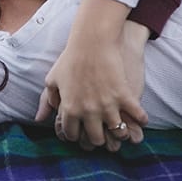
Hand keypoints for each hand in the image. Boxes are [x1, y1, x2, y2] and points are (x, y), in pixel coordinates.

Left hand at [35, 0, 148, 149]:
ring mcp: (108, 104)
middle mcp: (88, 111)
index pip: (72, 135)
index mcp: (70, 108)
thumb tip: (40, 118)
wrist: (92, 41)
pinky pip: (137, 116)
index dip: (76, 136)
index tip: (81, 132)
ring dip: (121, 133)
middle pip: (96, 139)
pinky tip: (141, 119)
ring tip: (123, 130)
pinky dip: (141, 120)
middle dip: (98, 139)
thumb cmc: (71, 59)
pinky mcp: (124, 95)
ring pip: (118, 133)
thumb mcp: (53, 79)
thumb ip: (47, 101)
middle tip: (102, 133)